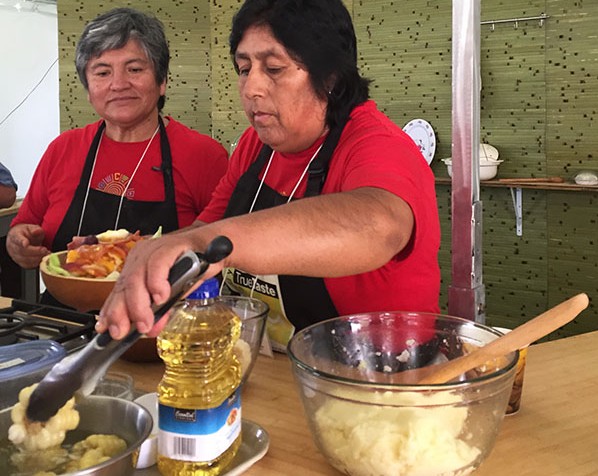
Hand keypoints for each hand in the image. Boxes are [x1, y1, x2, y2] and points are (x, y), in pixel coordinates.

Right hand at [6, 224, 48, 268]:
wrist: (20, 238)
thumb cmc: (25, 233)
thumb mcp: (31, 228)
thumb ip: (35, 229)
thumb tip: (36, 231)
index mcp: (15, 236)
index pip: (17, 239)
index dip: (21, 242)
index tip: (26, 243)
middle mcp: (13, 246)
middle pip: (22, 251)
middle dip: (35, 251)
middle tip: (45, 250)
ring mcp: (15, 255)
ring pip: (25, 260)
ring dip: (37, 258)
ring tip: (46, 254)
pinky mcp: (20, 262)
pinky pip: (27, 265)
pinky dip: (36, 263)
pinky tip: (43, 258)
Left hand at [96, 230, 223, 339]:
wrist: (216, 247)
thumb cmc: (193, 267)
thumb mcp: (174, 294)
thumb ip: (160, 311)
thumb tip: (150, 330)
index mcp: (136, 266)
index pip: (119, 291)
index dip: (111, 311)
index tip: (108, 330)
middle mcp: (141, 257)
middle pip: (124, 286)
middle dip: (121, 313)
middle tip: (123, 332)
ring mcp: (154, 249)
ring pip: (137, 278)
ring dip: (139, 304)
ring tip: (145, 322)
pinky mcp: (170, 246)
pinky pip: (157, 265)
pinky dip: (156, 283)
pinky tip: (160, 297)